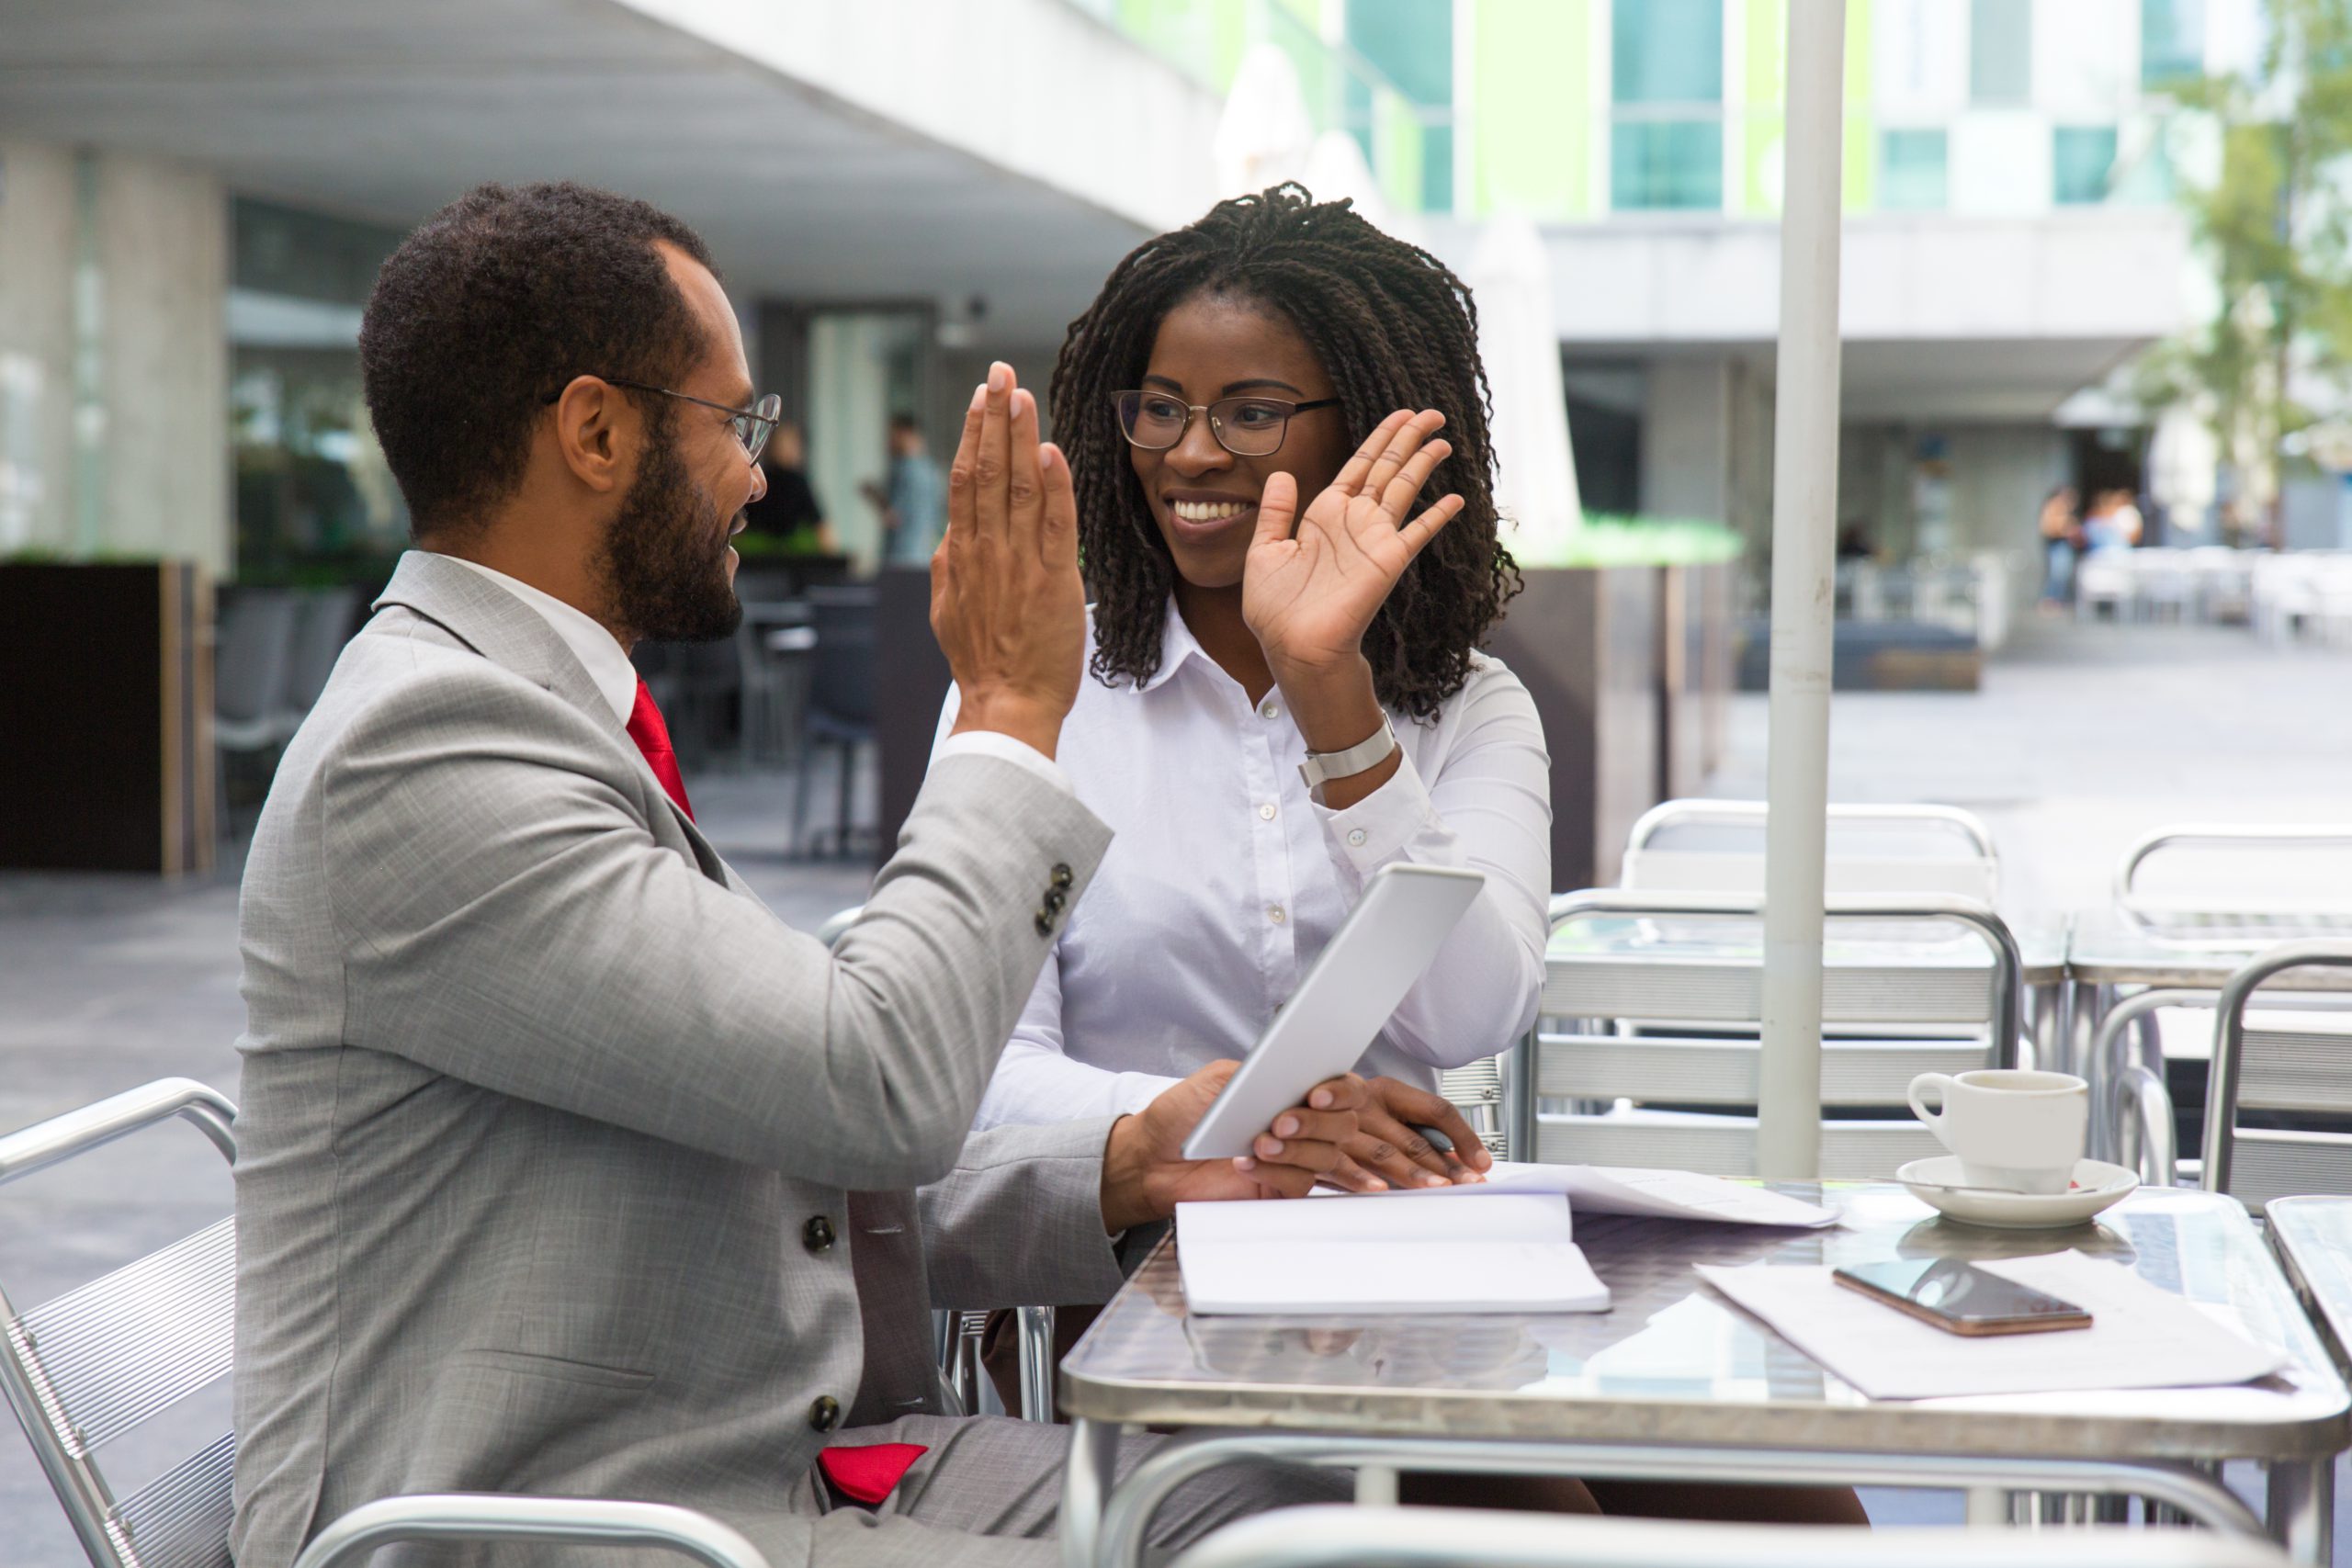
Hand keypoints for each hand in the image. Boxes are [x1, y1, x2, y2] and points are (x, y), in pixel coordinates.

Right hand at [931, 363, 1085, 757]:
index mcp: (961, 553)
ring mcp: (1019, 564)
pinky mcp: (1053, 581)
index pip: (965, 478)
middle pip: (986, 470)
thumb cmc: (983, 662)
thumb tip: (950, 535)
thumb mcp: (948, 609)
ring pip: (1017, 487)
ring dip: (1020, 437)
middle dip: (994, 417)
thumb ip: (949, 567)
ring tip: (1021, 395)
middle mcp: (986, 550)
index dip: (973, 432)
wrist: (1007, 705)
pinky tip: (1051, 451)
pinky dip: (1053, 486)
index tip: (981, 397)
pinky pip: (1054, 525)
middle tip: (1000, 372)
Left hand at [1100, 1062, 1367, 1231]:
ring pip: (1324, 1156)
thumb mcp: (1216, 1080)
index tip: (1317, 1094)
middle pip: (1343, 1125)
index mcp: (1292, 1091)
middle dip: (1318, 1122)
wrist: (1151, 1157)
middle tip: (1282, 1120)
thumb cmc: (1183, 1115)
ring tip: (1259, 1143)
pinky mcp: (1278, 1190)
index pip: (1342, 1088)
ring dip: (1294, 1149)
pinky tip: (1245, 1164)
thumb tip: (1288, 1072)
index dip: (1341, 1090)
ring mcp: (1293, 1159)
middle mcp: (1301, 1124)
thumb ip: (1254, 1072)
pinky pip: (1298, 1184)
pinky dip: (1274, 1173)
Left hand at [1241, 409, 1464, 684]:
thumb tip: (1283, 474)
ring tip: (1443, 438)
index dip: (1381, 438)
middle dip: (1408, 438)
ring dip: (1423, 462)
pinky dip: (1436, 514)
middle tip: (1433, 413)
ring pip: (1403, 488)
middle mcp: (1354, 521)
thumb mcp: (1265, 551)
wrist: (1293, 645)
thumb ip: (1275, 512)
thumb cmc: (1276, 608)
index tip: (1401, 415)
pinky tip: (1456, 497)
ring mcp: (1374, 539)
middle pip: (1387, 468)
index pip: (1359, 465)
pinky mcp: (1388, 561)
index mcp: (1325, 515)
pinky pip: (1418, 531)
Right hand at [1321, 1075, 1493, 1191]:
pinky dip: (1361, 1178)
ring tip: (1439, 1189)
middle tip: (1470, 1185)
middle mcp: (1368, 1104)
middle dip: (1446, 1166)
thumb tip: (1455, 1162)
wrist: (1280, 1108)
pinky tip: (1380, 1190)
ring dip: (1413, 1174)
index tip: (1482, 1162)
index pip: (1436, 1111)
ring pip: (1384, 1152)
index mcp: (1387, 1092)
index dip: (1463, 1136)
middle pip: (1415, 1138)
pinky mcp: (1317, 1145)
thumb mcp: (1375, 1114)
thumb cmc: (1336, 1115)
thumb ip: (1408, 1134)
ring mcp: (1342, 1124)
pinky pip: (1343, 1165)